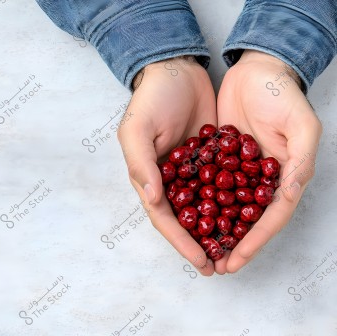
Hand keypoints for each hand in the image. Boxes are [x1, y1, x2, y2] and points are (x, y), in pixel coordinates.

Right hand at [117, 56, 216, 275]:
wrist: (176, 69)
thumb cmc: (150, 99)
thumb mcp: (137, 129)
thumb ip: (140, 164)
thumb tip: (151, 199)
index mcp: (149, 177)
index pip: (164, 217)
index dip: (181, 241)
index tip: (200, 260)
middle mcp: (170, 180)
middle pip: (186, 219)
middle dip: (201, 244)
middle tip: (219, 267)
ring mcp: (192, 171)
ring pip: (206, 207)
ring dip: (218, 230)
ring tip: (235, 252)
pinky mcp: (211, 159)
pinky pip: (223, 186)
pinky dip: (233, 203)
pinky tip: (249, 216)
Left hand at [216, 50, 321, 273]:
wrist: (255, 68)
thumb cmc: (283, 95)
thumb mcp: (302, 125)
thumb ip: (300, 160)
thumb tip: (288, 195)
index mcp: (285, 177)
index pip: (269, 218)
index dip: (254, 242)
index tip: (235, 262)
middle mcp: (261, 179)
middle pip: (246, 219)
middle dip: (231, 244)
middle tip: (213, 266)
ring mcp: (238, 170)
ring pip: (225, 207)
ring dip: (213, 230)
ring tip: (197, 251)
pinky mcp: (218, 158)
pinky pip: (208, 185)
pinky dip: (200, 203)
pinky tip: (185, 217)